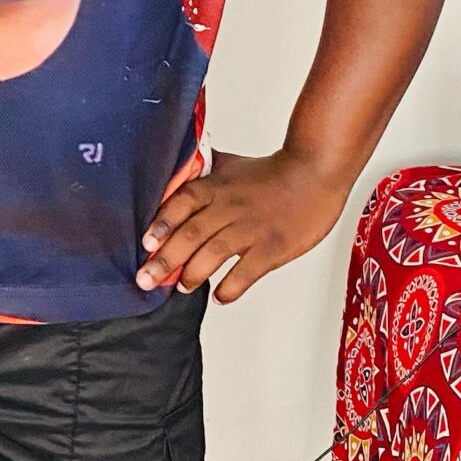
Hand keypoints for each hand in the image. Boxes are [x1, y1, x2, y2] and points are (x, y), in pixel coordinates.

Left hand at [136, 147, 348, 302]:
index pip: (180, 204)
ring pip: (214, 253)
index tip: (145, 244)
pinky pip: (247, 272)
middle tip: (145, 280)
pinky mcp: (273, 246)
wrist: (315, 172)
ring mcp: (251, 228)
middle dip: (164, 260)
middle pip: (190, 234)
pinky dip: (230, 287)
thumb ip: (200, 171)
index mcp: (216, 186)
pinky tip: (219, 296)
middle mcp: (229, 206)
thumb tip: (171, 175)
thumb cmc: (271, 172)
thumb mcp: (229, 164)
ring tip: (181, 287)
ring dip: (192, 274)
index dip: (161, 224)